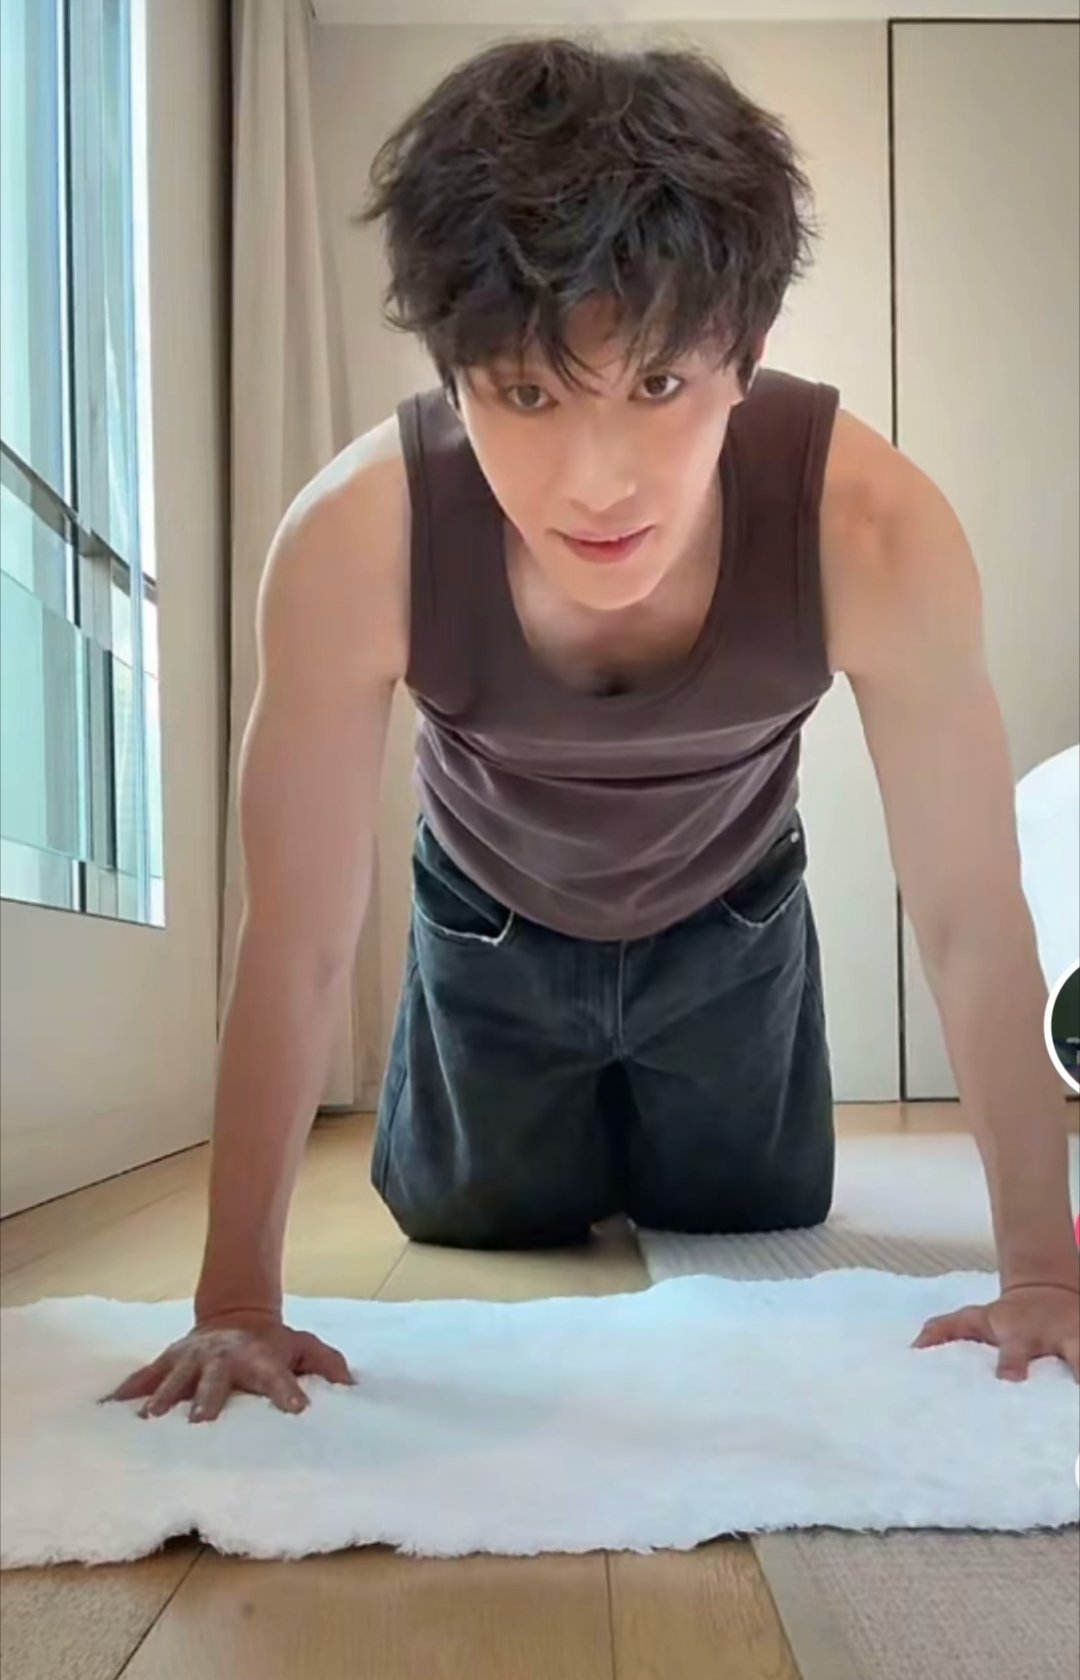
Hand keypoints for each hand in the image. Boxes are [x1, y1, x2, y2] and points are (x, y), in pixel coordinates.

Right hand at [101, 1311, 354, 1421]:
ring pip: (176, 1375)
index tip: (296, 1410)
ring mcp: (193, 1356)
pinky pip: (145, 1374)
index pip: (277, 1377)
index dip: (288, 1392)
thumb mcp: (303, 1346)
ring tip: (149, 1419)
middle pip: (216, 1378)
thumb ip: (327, 1365)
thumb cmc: (272, 1343)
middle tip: (201, 1421)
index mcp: (260, 1358)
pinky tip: (110, 1406)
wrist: (236, 1314)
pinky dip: (127, 1389)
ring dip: (164, 1396)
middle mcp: (224, 1357)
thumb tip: (352, 1387)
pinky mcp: (170, 1358)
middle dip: (208, 1398)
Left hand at [913, 1283, 1079, 1381]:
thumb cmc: (1006, 1317)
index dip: (1011, 1367)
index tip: (1010, 1383)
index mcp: (1023, 1333)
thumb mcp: (975, 1318)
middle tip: (1072, 1411)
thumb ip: (943, 1331)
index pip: (1015, 1352)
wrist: (1049, 1291)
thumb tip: (912, 1351)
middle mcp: (1061, 1338)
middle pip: (1077, 1355)